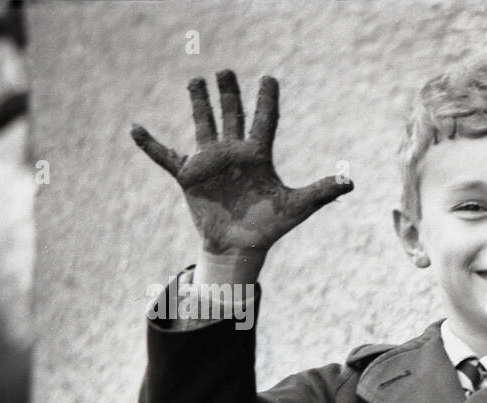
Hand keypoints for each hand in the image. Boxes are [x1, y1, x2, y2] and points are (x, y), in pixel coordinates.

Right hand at [131, 70, 352, 256]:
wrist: (241, 246)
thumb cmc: (270, 226)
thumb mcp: (297, 207)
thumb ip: (321, 192)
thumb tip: (351, 183)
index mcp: (258, 156)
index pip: (264, 122)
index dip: (267, 101)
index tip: (270, 78)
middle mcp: (233, 153)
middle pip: (232, 116)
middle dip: (229, 93)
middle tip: (226, 71)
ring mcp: (210, 162)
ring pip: (203, 125)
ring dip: (200, 104)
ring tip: (197, 80)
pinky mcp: (189, 176)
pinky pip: (165, 157)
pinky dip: (151, 144)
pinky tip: (136, 128)